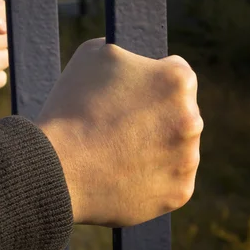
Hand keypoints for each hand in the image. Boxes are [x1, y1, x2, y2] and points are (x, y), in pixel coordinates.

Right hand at [36, 39, 202, 227]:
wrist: (57, 167)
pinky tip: (121, 174)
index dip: (148, 80)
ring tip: (115, 152)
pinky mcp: (178, 193)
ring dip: (155, 147)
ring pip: (176, 147)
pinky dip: (150, 178)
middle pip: (179, 112)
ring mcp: (187, 160)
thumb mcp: (93, 55)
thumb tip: (138, 65)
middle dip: (156, 115)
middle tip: (118, 126)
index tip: (128, 94)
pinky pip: (169, 180)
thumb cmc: (70, 107)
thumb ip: (128, 56)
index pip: (174, 72)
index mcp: (178, 80)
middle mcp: (192, 119)